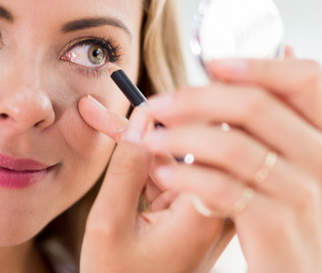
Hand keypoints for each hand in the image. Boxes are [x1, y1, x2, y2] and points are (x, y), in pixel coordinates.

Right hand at [78, 102, 233, 272]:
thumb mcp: (109, 223)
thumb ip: (128, 164)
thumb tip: (143, 112)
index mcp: (207, 208)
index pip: (208, 131)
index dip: (173, 107)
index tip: (131, 98)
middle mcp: (222, 205)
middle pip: (199, 136)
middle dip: (154, 117)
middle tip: (102, 107)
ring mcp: (215, 208)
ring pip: (187, 150)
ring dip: (147, 137)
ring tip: (100, 123)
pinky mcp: (203, 211)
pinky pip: (180, 171)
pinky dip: (150, 160)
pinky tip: (122, 152)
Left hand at [142, 51, 321, 272]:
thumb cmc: (283, 210)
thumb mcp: (292, 159)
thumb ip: (281, 112)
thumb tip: (281, 48)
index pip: (307, 77)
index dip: (257, 63)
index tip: (212, 63)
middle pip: (255, 105)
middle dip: (194, 99)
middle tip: (156, 104)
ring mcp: (301, 192)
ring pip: (232, 145)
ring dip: (179, 137)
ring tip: (148, 138)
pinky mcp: (275, 225)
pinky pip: (221, 187)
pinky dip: (184, 177)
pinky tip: (163, 173)